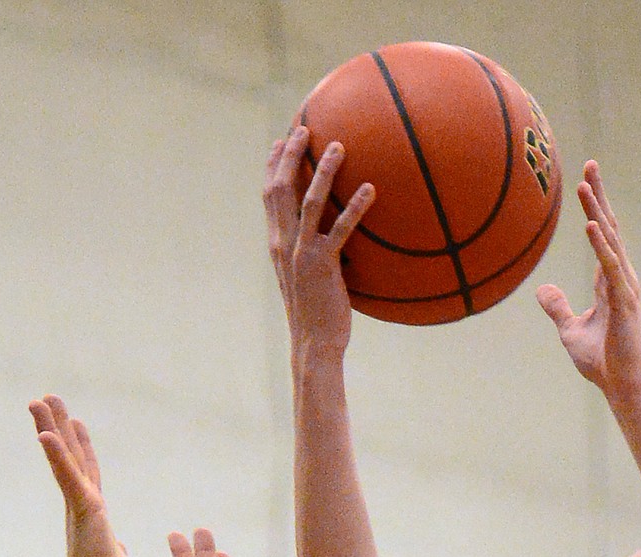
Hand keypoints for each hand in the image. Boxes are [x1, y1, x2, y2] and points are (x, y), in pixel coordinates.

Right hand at [30, 395, 132, 556]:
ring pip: (63, 458)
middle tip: (46, 397)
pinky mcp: (84, 508)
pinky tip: (47, 433)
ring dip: (51, 427)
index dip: (79, 445)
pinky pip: (68, 476)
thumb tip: (119, 550)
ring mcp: (80, 503)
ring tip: (39, 401)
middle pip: (68, 454)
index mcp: (90, 509)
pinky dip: (57, 455)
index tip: (75, 422)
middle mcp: (81, 501)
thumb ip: (117, 548)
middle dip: (57, 424)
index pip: (84, 469)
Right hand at [263, 126, 374, 354]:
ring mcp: (301, 254)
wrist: (314, 344)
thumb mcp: (309, 278)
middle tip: (306, 128)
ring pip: (308, 202)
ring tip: (340, 146)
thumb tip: (333, 236)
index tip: (281, 140)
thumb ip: (313, 252)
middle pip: (280, 189)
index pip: (269, 197)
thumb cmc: (317, 314)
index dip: (273, 166)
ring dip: (324, 171)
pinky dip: (355, 208)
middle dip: (291, 155)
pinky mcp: (322, 266)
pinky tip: (371, 190)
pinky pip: (340, 230)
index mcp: (277, 244)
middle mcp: (284, 245)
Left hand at [536, 161, 640, 396]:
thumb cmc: (600, 360)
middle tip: (589, 163)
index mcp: (609, 281)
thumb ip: (557, 308)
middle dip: (599, 195)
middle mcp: (620, 277)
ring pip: (610, 240)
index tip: (586, 179)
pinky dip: (600, 245)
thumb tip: (542, 290)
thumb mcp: (569, 330)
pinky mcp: (623, 301)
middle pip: (609, 227)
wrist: (620, 384)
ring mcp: (624, 287)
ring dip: (597, 210)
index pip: (602, 235)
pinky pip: (609, 266)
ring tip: (584, 185)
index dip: (595, 206)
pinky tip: (591, 224)